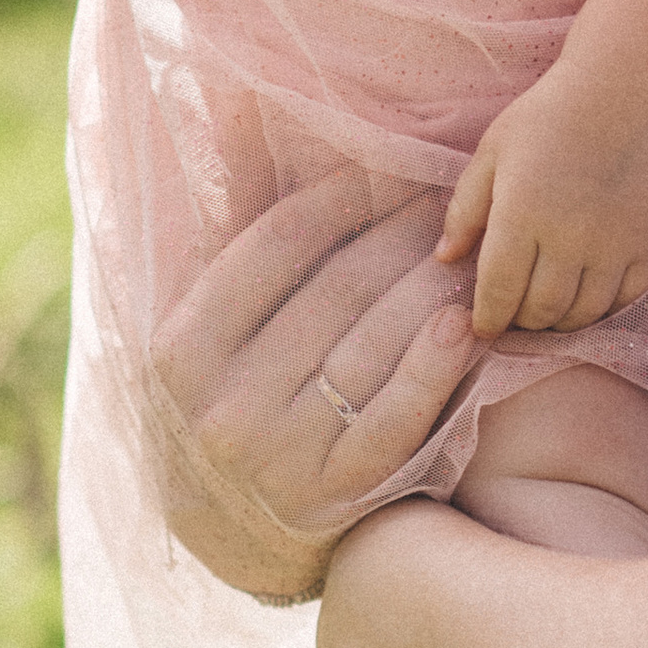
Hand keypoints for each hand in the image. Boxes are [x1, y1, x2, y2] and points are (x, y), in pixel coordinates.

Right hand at [147, 172, 483, 600]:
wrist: (232, 536)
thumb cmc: (223, 400)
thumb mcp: (202, 331)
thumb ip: (233, 233)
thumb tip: (244, 112)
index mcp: (180, 351)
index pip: (272, 246)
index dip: (338, 199)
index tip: (383, 170)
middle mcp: (223, 406)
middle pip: (334, 291)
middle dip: (397, 236)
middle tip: (444, 203)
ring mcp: (281, 457)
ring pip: (369, 350)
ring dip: (428, 291)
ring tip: (465, 255)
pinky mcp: (336, 498)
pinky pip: (395, 422)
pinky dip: (434, 371)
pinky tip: (466, 329)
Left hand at [438, 59, 647, 338]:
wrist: (624, 95)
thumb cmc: (548, 119)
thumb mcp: (492, 153)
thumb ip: (465, 209)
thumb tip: (444, 259)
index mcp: (521, 214)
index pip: (499, 291)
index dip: (488, 319)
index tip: (482, 327)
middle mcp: (568, 238)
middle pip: (540, 311)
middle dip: (521, 322)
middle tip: (515, 317)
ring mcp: (613, 246)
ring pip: (582, 313)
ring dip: (560, 322)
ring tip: (547, 312)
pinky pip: (624, 301)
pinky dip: (603, 310)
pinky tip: (587, 298)